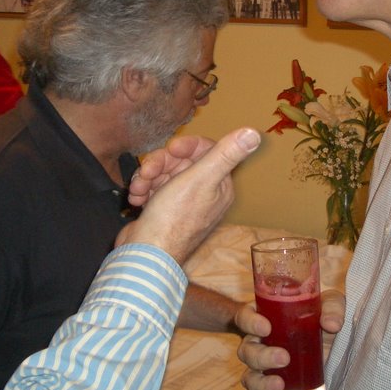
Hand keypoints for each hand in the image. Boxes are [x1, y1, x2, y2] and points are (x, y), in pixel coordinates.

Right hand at [117, 127, 259, 263]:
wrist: (145, 255)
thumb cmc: (173, 218)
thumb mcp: (201, 179)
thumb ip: (227, 154)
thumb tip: (254, 134)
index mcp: (219, 185)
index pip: (207, 150)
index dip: (187, 146)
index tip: (171, 148)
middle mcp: (205, 193)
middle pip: (181, 160)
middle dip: (160, 163)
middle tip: (146, 172)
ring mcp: (183, 203)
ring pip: (164, 173)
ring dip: (147, 177)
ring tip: (138, 190)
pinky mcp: (164, 211)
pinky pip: (154, 188)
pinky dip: (143, 190)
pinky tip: (136, 200)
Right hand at [236, 289, 344, 389]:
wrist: (325, 340)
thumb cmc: (320, 315)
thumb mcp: (328, 304)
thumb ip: (332, 308)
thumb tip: (331, 325)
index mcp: (264, 317)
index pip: (244, 317)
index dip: (249, 322)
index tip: (266, 327)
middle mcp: (258, 344)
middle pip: (246, 351)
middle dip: (261, 357)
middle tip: (284, 358)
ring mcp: (265, 369)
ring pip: (250, 379)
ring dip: (261, 384)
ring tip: (280, 386)